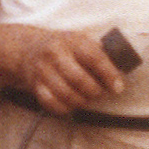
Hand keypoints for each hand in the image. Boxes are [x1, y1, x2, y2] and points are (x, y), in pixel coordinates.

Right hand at [10, 26, 127, 114]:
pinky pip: (51, 103)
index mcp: (71, 40)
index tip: (118, 88)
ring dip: (81, 101)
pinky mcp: (35, 85)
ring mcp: (43, 70)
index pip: (94, 57)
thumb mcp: (80, 40)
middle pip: (79, 79)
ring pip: (65, 94)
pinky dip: (65, 108)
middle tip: (100, 94)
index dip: (109, 74)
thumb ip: (98, 52)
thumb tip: (121, 70)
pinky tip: (71, 105)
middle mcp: (55, 54)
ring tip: (87, 99)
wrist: (27, 48)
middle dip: (94, 91)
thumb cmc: (63, 47)